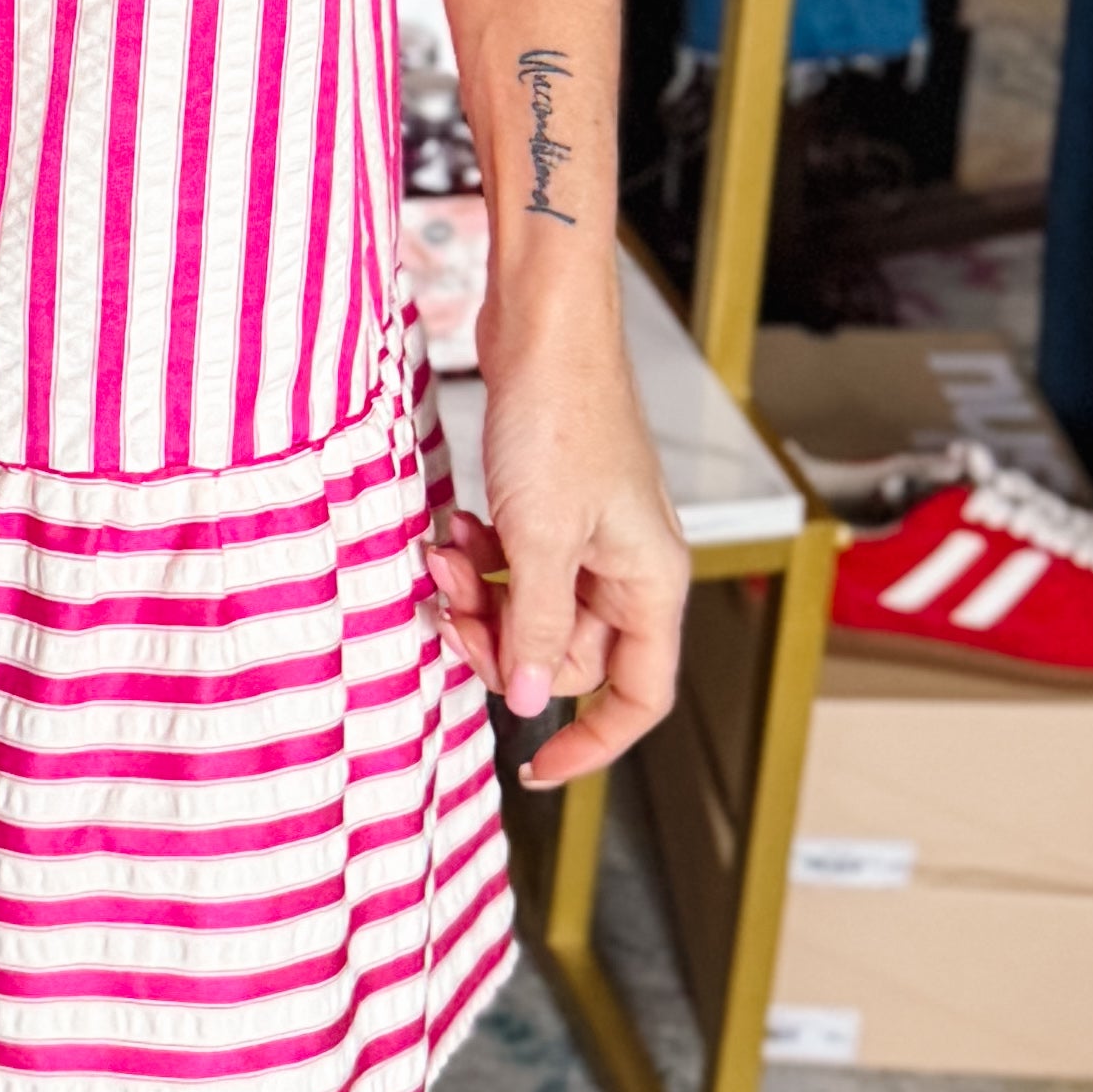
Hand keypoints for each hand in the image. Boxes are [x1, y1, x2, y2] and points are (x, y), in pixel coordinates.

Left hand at [442, 330, 687, 789]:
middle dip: (500, 642)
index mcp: (649, 584)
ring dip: (477, 596)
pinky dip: (477, 557)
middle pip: (564, 657)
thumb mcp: (541, 538)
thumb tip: (530, 701)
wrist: (543, 325)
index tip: (535, 766)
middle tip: (452, 610)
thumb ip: (535, 628)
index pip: (638, 697)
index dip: (592, 741)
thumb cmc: (562, 415)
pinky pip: (510, 565)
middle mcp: (628, 568)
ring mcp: (589, 537)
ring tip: (443, 554)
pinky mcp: (551, 507)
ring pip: (528, 611)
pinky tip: (455, 526)